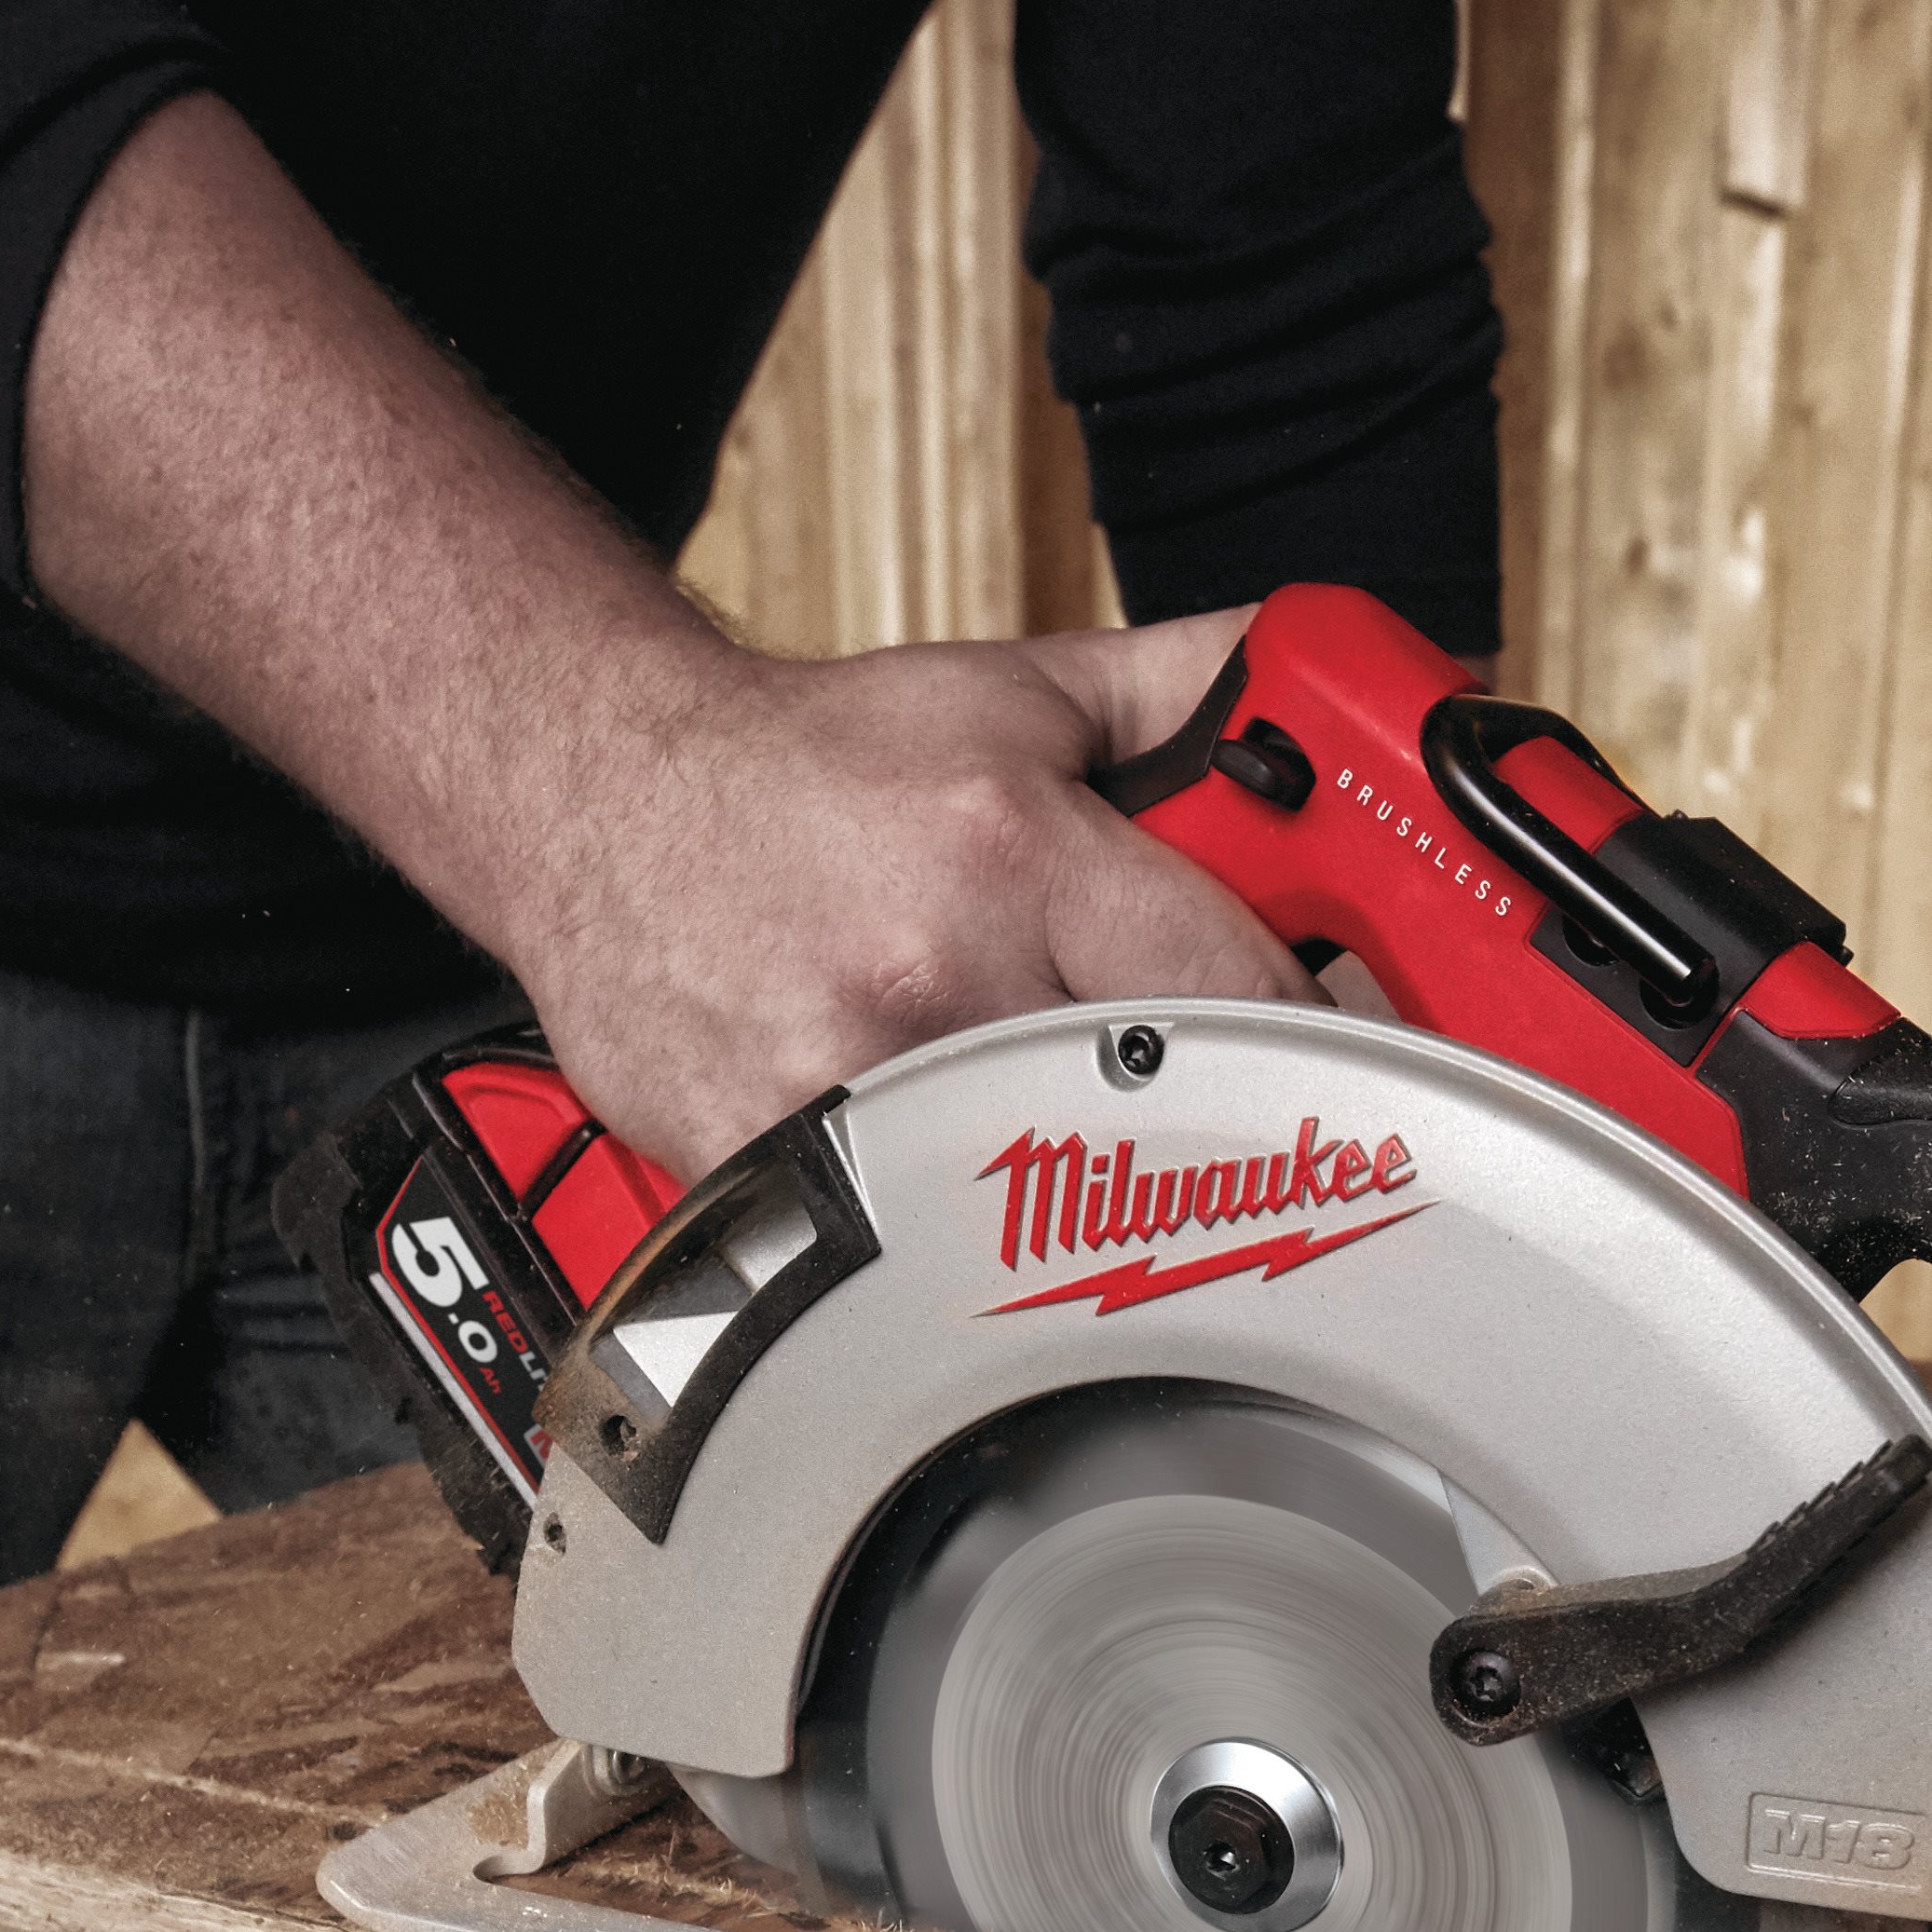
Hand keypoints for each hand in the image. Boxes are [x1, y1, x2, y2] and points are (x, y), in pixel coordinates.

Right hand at [25, 102, 1307, 1182]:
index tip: (1333, 1065)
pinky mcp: (763, 1167)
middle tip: (1226, 1123)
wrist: (598, 794)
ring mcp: (839, 1087)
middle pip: (1154, 1109)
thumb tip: (1313, 692)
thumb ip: (1183, 695)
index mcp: (1010, 852)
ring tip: (1070, 1137)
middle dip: (1208, 1122)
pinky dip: (949, 1226)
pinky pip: (907, 1239)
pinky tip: (944, 1173)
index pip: (1238, 987)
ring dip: (1079, 1187)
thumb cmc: (811, 767)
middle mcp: (929, 976)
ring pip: (1036, 1195)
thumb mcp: (1014, 694)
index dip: (1310, 1038)